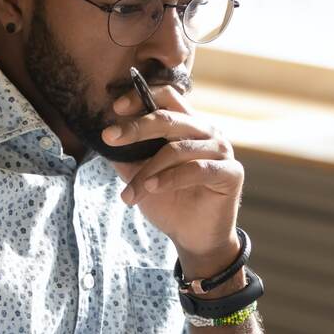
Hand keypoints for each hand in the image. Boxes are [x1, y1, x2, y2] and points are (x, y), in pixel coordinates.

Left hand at [102, 84, 242, 274]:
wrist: (193, 237)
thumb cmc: (168, 201)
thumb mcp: (140, 175)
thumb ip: (127, 155)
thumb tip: (103, 138)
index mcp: (187, 125)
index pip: (168, 97)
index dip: (142, 96)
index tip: (116, 108)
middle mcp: (206, 131)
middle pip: (169, 118)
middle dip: (136, 128)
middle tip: (109, 138)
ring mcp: (221, 150)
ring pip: (177, 149)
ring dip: (148, 170)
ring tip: (130, 192)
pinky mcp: (230, 172)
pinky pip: (196, 170)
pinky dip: (170, 178)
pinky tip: (151, 188)